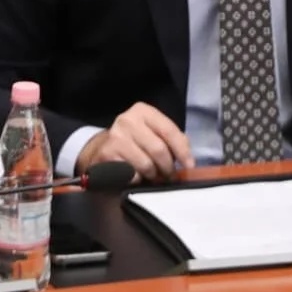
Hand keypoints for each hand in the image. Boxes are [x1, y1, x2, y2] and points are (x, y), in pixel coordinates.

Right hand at [76, 102, 194, 181]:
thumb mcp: (152, 132)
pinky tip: (136, 176)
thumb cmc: (134, 141)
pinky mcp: (107, 155)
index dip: (182, 150)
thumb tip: (187, 159)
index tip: (189, 165)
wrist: (102, 148)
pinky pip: (131, 174)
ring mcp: (115, 137)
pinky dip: (138, 179)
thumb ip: (172, 139)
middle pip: (159, 149)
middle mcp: (127, 120)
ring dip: (153, 175)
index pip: (169, 130)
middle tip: (169, 175)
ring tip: (153, 175)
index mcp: (143, 111)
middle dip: (168, 167)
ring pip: (146, 164)